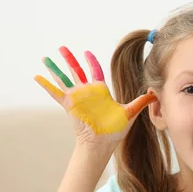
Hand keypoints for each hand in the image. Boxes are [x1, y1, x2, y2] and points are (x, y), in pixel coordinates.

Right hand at [34, 47, 155, 147]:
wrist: (102, 144)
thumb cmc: (115, 131)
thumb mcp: (130, 112)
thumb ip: (141, 102)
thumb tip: (155, 94)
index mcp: (100, 92)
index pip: (95, 72)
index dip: (91, 61)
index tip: (87, 53)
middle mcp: (87, 93)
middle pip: (76, 71)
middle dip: (70, 59)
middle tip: (62, 47)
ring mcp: (77, 98)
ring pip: (64, 78)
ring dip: (55, 68)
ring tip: (46, 58)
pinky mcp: (69, 105)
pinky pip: (56, 94)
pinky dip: (47, 85)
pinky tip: (37, 77)